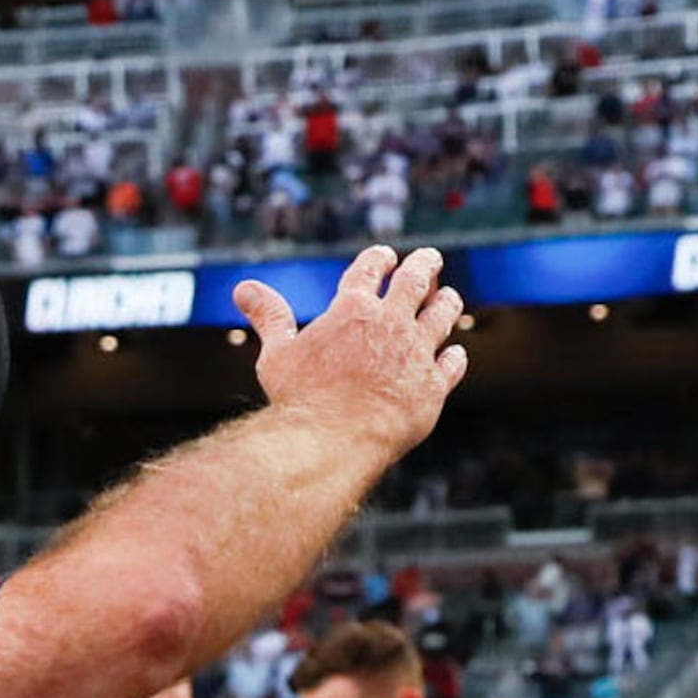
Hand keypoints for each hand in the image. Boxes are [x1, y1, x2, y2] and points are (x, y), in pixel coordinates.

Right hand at [238, 245, 466, 461]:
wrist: (332, 441)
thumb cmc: (299, 399)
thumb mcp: (277, 354)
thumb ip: (269, 317)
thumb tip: (242, 288)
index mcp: (353, 308)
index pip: (371, 268)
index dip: (378, 259)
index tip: (384, 256)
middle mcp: (392, 323)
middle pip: (417, 279)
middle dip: (425, 263)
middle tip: (430, 257)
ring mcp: (417, 353)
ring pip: (443, 315)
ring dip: (447, 302)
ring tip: (447, 297)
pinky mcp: (433, 386)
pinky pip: (452, 363)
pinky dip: (454, 356)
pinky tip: (454, 353)